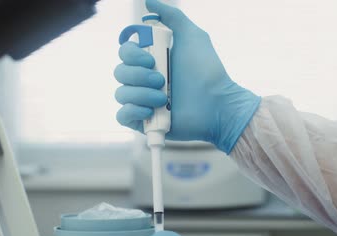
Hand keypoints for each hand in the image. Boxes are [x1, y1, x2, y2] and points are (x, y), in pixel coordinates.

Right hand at [115, 0, 260, 152]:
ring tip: (162, 98)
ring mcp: (142, 101)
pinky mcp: (144, 122)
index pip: (124, 52)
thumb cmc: (207, 71)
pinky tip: (151, 111)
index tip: (152, 58)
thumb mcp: (192, 36)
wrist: (217, 104)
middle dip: (139, 75)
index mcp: (150, 59)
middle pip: (119, 72)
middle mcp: (143, 79)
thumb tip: (149, 1)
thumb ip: (172, 16)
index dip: (132, 54)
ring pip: (120, 93)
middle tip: (162, 80)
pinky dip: (133, 111)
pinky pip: (122, 115)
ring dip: (140, 94)